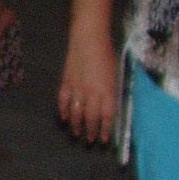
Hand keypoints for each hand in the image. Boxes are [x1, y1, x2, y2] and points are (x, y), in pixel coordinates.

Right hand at [57, 30, 120, 144]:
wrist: (89, 39)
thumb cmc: (107, 54)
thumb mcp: (116, 74)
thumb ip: (112, 92)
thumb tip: (110, 107)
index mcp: (108, 91)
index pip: (107, 116)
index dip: (105, 130)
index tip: (104, 140)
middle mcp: (92, 93)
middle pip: (91, 117)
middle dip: (91, 131)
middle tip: (90, 141)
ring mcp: (77, 88)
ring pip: (76, 112)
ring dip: (76, 125)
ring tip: (76, 133)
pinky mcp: (66, 82)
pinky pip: (63, 100)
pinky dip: (63, 110)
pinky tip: (63, 118)